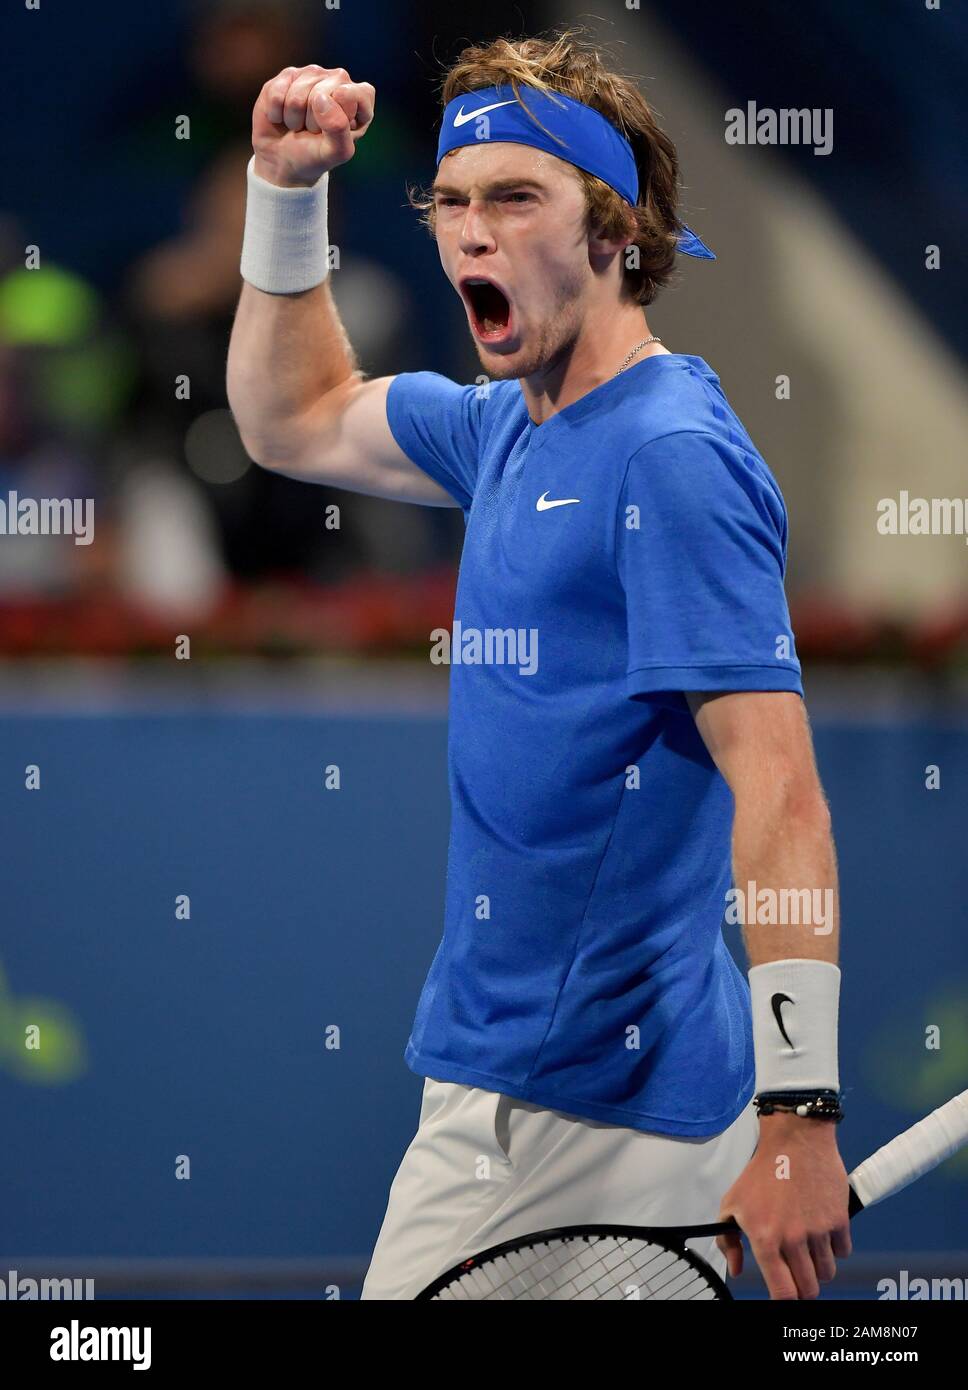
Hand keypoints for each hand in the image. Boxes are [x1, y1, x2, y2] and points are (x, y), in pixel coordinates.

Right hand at [251, 64, 374, 186]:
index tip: (333, 133)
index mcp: (359, 98)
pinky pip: (277, 93)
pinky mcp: (287, 75)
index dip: (337, 117)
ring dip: (294, 118)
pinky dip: (276, 113)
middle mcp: (338, 80)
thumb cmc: (315, 156)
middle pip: (321, 94)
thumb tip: (320, 97)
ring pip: (297, 94)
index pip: (350, 95)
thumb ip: (339, 128)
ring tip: (298, 125)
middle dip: (312, 121)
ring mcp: (312, 74)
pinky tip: (283, 117)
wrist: (283, 160)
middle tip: (313, 131)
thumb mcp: (336, 152)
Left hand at [717, 1114, 851, 1298]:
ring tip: (808, 1249)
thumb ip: (729, 1241)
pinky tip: (822, 1231)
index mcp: (765, 1238)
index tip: (785, 1295)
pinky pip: (843, 1253)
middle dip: (803, 1286)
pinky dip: (835, 1248)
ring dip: (819, 1268)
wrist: (795, 1141)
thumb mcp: (732, 1203)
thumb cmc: (762, 1172)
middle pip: (809, 1289)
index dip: (785, 1300)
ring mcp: (819, 1231)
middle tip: (798, 1273)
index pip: (783, 1293)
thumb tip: (737, 1270)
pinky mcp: (840, 1220)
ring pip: (827, 1273)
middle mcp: (794, 1239)